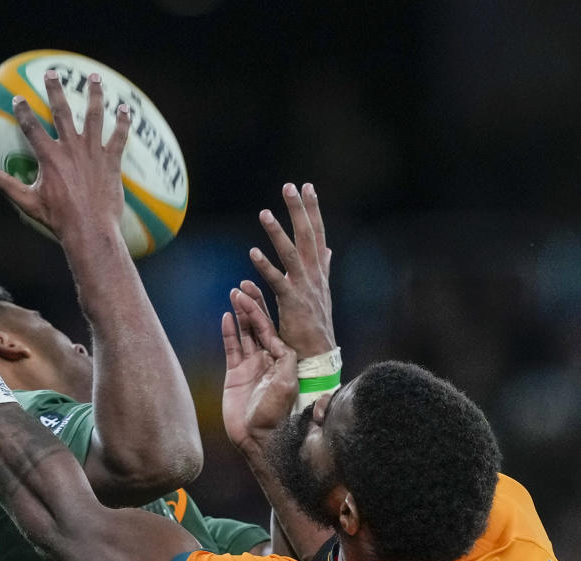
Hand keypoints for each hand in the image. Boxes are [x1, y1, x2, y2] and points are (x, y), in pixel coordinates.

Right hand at [0, 71, 130, 249]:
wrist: (90, 231)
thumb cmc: (59, 220)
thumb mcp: (29, 203)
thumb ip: (7, 185)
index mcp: (49, 157)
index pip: (31, 127)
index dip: (23, 111)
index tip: (18, 98)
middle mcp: (71, 149)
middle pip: (61, 111)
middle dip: (55, 89)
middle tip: (52, 72)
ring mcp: (93, 153)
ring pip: (94, 115)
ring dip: (94, 94)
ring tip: (93, 77)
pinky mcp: (111, 162)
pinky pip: (119, 136)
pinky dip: (123, 122)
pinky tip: (125, 108)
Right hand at [221, 288, 296, 453]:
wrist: (256, 437)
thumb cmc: (274, 415)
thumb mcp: (286, 387)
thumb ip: (287, 363)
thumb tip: (288, 345)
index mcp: (282, 361)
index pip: (273, 330)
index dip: (264, 312)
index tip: (255, 295)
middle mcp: (267, 360)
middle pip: (259, 327)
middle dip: (252, 307)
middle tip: (243, 287)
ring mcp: (250, 365)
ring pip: (245, 334)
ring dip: (240, 315)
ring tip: (234, 294)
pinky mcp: (235, 374)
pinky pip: (231, 348)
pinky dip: (228, 332)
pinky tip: (225, 317)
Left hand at [246, 182, 334, 357]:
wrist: (318, 354)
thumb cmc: (315, 326)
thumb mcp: (320, 292)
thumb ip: (322, 268)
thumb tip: (327, 249)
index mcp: (319, 272)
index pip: (317, 234)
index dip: (312, 210)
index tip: (308, 187)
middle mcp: (314, 276)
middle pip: (307, 236)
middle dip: (299, 210)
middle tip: (290, 186)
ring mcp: (304, 288)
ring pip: (292, 254)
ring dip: (278, 232)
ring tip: (265, 212)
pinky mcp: (292, 303)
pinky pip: (277, 280)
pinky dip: (265, 266)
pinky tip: (253, 252)